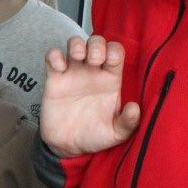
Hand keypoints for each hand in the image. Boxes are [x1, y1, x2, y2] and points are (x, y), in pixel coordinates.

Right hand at [40, 35, 140, 158]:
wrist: (67, 145)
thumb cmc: (93, 136)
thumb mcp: (115, 134)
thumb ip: (128, 123)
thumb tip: (135, 107)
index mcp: (110, 80)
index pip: (116, 52)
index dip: (114, 50)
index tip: (109, 62)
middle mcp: (92, 72)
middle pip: (96, 42)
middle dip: (96, 44)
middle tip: (93, 60)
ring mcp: (72, 73)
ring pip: (74, 43)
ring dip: (76, 44)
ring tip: (78, 57)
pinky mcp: (54, 79)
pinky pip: (52, 57)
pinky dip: (54, 56)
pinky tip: (59, 68)